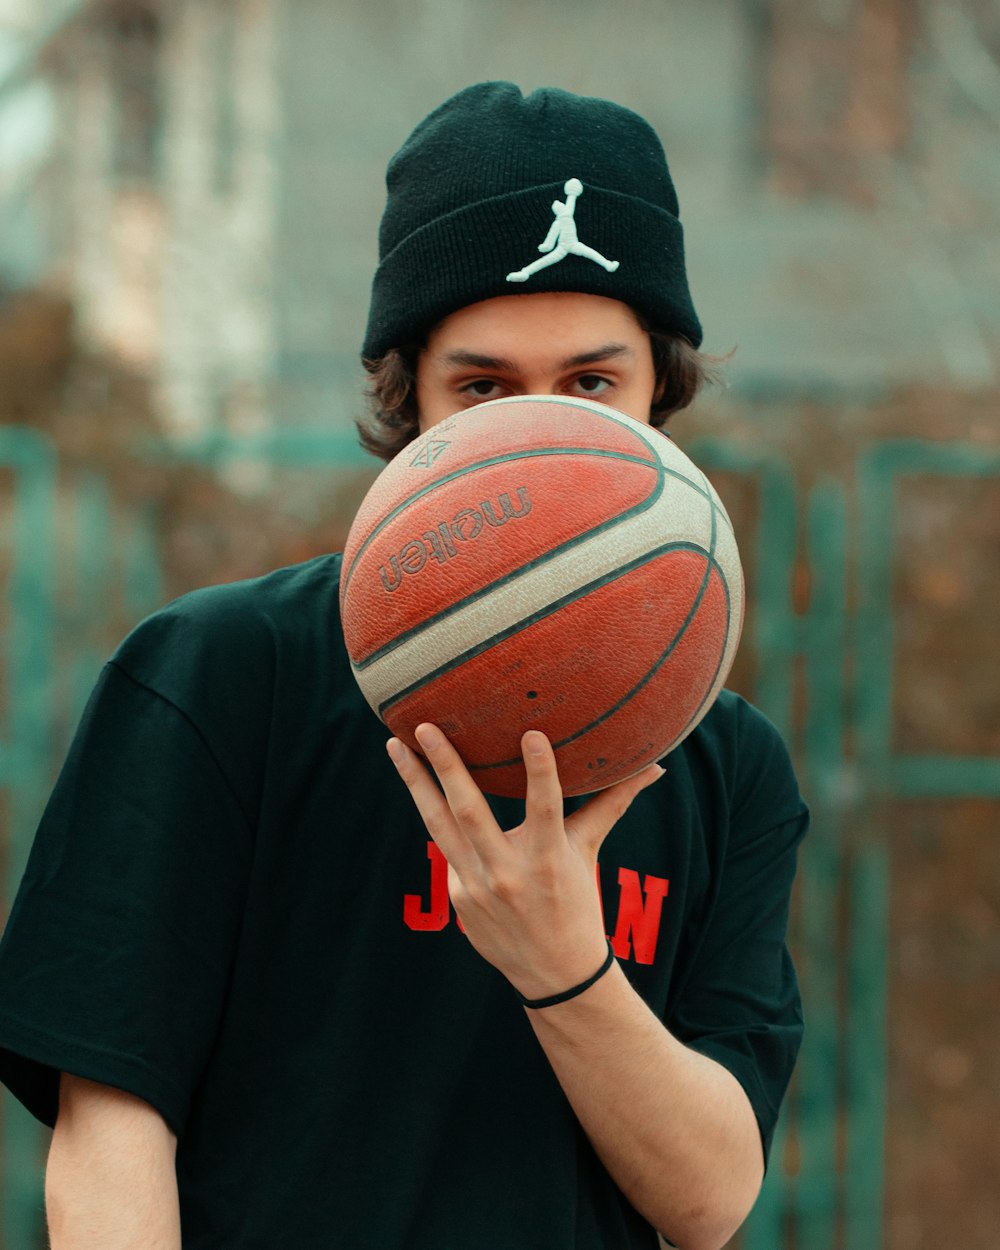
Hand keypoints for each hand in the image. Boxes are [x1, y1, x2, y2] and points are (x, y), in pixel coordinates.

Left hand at [386, 725, 662, 1000]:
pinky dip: (432, 815)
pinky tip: (414, 780)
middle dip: (446, 767)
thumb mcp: (590, 851)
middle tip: (425, 727)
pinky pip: (445, 847)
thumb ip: (612, 802)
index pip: (545, 807)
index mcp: (549, 857)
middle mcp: (509, 872)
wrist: (555, 974)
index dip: (540, 772)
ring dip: (414, 783)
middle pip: (470, 813)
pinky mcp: (458, 898)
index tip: (530, 733)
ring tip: (394, 745)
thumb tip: (656, 766)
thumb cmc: (577, 900)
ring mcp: (478, 887)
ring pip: (439, 826)